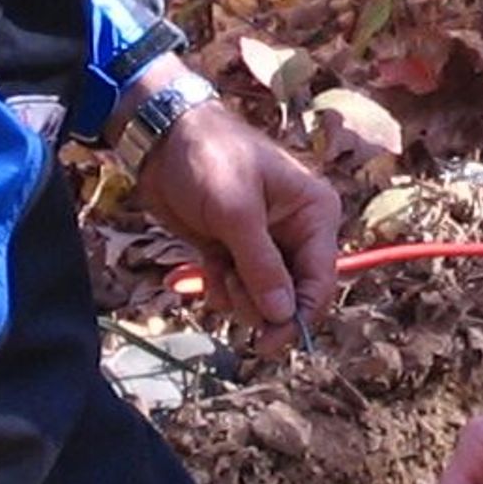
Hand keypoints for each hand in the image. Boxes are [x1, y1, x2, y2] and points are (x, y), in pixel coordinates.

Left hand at [135, 99, 338, 341]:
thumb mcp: (237, 212)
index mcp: (314, 214)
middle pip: (293, 296)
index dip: (300, 314)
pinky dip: (221, 290)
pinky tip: (208, 270)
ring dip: (239, 296)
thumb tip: (283, 316)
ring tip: (219, 269)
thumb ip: (262, 266)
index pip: (320, 279)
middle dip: (262, 303)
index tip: (271, 342)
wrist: (161, 140)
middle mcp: (296, 232)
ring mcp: (264, 245)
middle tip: (233, 288)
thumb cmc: (209, 160)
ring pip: (263, 299)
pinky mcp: (233, 252)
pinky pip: (237, 292)